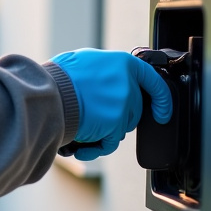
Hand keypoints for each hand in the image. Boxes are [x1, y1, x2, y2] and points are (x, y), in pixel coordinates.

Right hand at [51, 49, 172, 160]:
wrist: (48, 95)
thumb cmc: (59, 79)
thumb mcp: (84, 61)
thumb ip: (104, 71)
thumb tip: (109, 79)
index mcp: (122, 63)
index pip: (153, 80)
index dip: (161, 98)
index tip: (162, 112)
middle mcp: (127, 83)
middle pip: (134, 108)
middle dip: (118, 116)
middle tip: (96, 115)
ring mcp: (123, 104)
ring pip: (123, 126)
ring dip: (106, 131)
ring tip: (83, 128)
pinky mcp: (115, 124)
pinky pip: (110, 143)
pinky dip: (96, 148)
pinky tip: (81, 149)